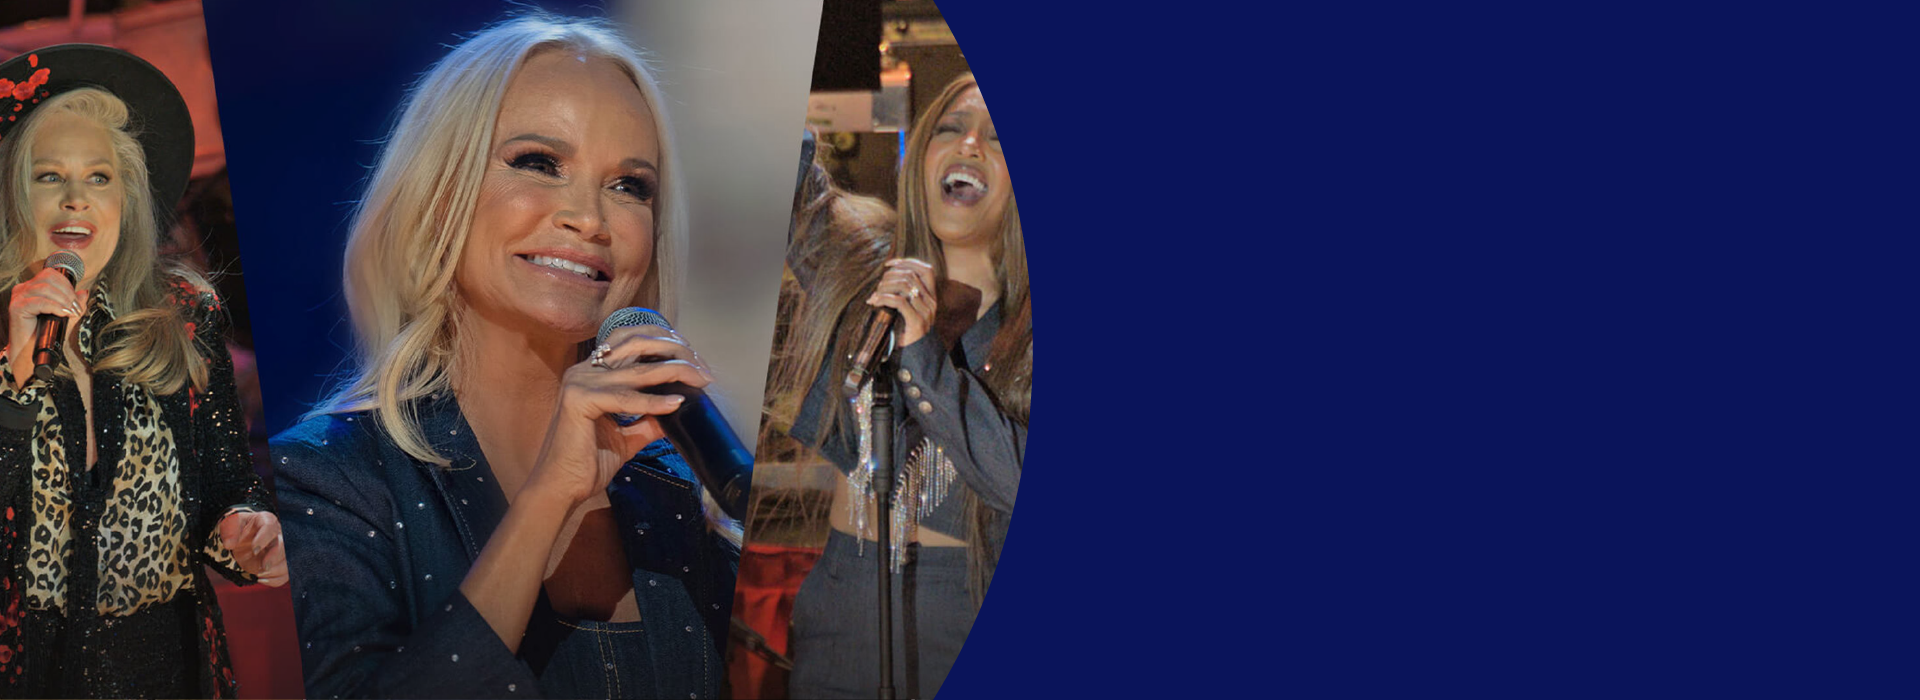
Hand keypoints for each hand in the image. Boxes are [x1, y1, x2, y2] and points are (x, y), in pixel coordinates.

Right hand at [7, 266, 84, 387]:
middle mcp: (23, 288)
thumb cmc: (45, 334)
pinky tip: (63, 315)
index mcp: (32, 287)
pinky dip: (55, 307)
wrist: (30, 352)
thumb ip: (73, 303)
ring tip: (71, 313)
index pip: (51, 274)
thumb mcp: (64, 315)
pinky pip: (39, 301)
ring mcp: (18, 297)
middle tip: (76, 308)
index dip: (67, 285)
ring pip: (45, 288)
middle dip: (67, 292)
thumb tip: (84, 292)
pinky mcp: (16, 308)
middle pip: (49, 277)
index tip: (76, 302)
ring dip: (63, 300)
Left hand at [218, 510, 287, 586]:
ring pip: (288, 562)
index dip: (264, 539)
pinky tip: (260, 579)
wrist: (241, 540)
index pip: (270, 527)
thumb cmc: (237, 529)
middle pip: (285, 545)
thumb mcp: (230, 523)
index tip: (254, 550)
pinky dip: (274, 580)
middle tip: (263, 567)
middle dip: (275, 558)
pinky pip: (284, 575)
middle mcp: (278, 534)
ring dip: (275, 571)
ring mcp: (280, 550)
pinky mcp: (278, 564)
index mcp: (266, 521)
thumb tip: (229, 544)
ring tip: (259, 574)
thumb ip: (229, 530)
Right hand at [526, 325, 712, 506]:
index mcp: (592, 373)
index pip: (633, 341)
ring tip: (700, 380)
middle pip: (638, 346)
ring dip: (675, 373)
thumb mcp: (628, 437)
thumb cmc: (588, 463)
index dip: (666, 344)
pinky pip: (625, 398)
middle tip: (704, 370)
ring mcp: (579, 382)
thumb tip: (680, 408)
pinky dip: (653, 401)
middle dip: (677, 354)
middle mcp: (584, 370)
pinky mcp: (579, 400)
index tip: (696, 360)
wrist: (560, 488)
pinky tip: (676, 403)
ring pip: (638, 371)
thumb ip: (649, 420)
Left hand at [868, 258, 936, 347]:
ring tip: (875, 295)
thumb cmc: (907, 332)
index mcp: (932, 296)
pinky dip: (884, 298)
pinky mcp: (917, 322)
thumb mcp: (908, 310)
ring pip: (904, 286)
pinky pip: (899, 302)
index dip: (907, 262)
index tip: (889, 264)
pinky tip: (875, 302)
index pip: (926, 269)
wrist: (917, 357)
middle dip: (890, 276)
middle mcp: (932, 302)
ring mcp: (926, 312)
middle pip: (911, 275)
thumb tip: (885, 279)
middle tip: (878, 286)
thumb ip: (903, 295)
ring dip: (885, 287)